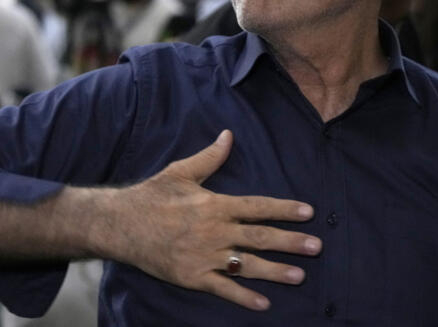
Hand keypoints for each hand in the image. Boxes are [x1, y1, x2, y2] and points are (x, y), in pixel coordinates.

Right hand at [102, 130, 319, 310]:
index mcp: (215, 204)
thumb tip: (229, 135)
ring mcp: (204, 256)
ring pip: (247, 265)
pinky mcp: (192, 276)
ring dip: (276, 271)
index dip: (285, 209)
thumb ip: (210, 157)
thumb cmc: (151, 195)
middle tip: (317, 247)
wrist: (121, 224)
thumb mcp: (180, 171)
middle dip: (290, 242)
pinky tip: (264, 303)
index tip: (309, 213)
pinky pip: (223, 288)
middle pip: (260, 237)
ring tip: (300, 276)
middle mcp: (214, 231)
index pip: (258, 206)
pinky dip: (244, 297)